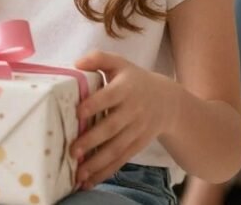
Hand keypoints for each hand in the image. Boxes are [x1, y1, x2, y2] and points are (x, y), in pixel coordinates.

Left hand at [70, 51, 175, 189]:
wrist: (167, 101)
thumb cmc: (134, 80)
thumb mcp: (119, 63)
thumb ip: (98, 58)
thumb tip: (76, 63)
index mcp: (126, 88)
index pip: (109, 96)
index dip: (94, 104)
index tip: (77, 113)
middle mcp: (133, 110)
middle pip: (112, 127)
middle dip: (92, 140)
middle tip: (73, 150)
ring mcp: (137, 129)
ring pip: (117, 148)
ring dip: (97, 162)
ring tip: (78, 173)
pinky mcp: (138, 144)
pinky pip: (121, 159)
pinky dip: (106, 171)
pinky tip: (89, 181)